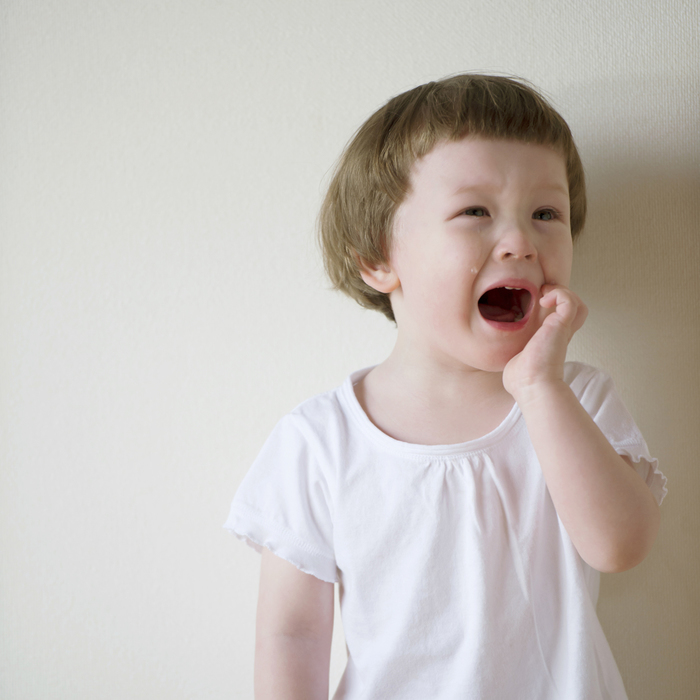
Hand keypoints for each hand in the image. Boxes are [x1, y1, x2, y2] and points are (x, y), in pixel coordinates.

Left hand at [502, 284, 587, 401]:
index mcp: (550, 342)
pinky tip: (543, 300)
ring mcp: (561, 330)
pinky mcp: (560, 326)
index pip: (561, 321)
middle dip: (560, 297)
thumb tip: (509, 362)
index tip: (535, 304)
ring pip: (577, 304)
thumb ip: (514, 356)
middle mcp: (559, 335)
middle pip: (575, 311)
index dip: (553, 309)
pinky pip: (569, 301)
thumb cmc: (521, 380)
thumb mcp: (515, 360)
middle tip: (542, 296)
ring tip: (545, 295)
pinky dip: (559, 294)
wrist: (530, 385)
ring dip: (562, 293)